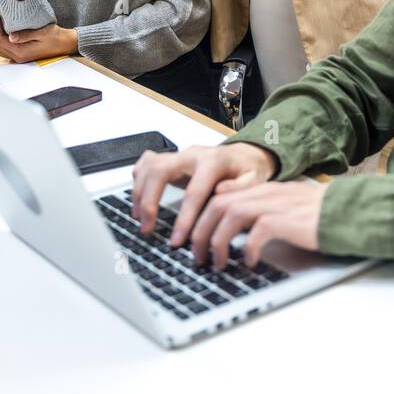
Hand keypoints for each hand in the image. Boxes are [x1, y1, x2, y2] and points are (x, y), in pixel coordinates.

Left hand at [0, 15, 77, 62]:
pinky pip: (5, 49)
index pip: (0, 40)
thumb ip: (25, 35)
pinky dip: (1, 40)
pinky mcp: (21, 55)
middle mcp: (18, 57)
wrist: (65, 44)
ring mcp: (19, 57)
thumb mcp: (42, 32)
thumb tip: (10, 37)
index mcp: (22, 52)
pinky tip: (4, 30)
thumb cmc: (56, 37)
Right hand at [131, 141, 278, 238]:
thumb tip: (220, 193)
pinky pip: (147, 163)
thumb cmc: (249, 169)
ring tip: (140, 218)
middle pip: (160, 171)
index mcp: (213, 161)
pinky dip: (139, 180)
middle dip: (149, 201)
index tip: (177, 239)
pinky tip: (137, 198)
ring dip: (139, 192)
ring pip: (149, 166)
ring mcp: (179, 155)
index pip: (193, 191)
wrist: (245, 154)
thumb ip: (241, 186)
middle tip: (147, 227)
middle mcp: (192, 154)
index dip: (184, 218)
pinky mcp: (171, 158)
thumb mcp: (256, 178)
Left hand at [187, 179, 326, 269]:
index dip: (201, 218)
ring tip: (218, 262)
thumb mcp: (281, 208)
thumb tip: (233, 231)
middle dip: (201, 232)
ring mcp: (274, 204)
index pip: (220, 196)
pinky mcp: (286, 220)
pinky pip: (256, 232)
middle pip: (218, 205)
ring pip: (230, 215)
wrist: (346, 211)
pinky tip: (248, 262)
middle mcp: (264, 193)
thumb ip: (258, 212)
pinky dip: (247, 248)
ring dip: (218, 241)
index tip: (194, 239)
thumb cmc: (317, 214)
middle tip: (197, 256)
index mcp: (261, 189)